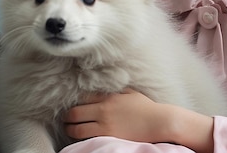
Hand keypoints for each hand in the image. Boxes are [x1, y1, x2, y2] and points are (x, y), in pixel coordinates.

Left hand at [64, 89, 215, 152]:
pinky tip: (81, 136)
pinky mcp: (108, 137)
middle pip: (74, 113)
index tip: (74, 106)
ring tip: (70, 129)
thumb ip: (114, 90)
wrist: (158, 122)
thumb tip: (102, 87)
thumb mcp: (130, 92)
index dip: (75, 102)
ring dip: (70, 129)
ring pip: (76, 128)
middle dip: (68, 117)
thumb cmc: (146, 107)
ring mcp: (105, 125)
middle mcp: (104, 109)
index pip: (82, 98)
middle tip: (67, 119)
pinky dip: (80, 137)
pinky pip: (86, 138)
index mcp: (108, 97)